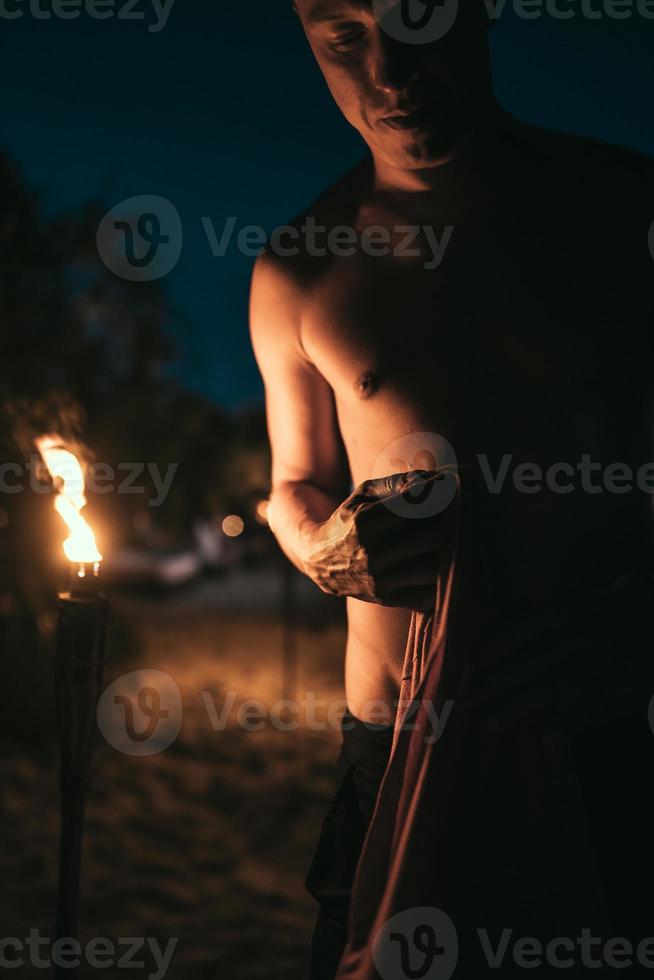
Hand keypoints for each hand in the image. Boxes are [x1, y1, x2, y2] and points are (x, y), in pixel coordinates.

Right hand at [299, 469, 458, 610]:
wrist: (320, 562)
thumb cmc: (350, 520)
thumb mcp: (363, 494)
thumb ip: (396, 482)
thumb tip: (431, 481)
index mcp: (365, 522)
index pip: (417, 506)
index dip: (440, 494)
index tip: (449, 488)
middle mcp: (371, 553)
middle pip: (433, 535)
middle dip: (451, 520)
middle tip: (459, 512)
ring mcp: (380, 580)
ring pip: (436, 567)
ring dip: (452, 550)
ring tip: (455, 538)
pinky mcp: (387, 599)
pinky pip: (429, 594)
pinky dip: (442, 580)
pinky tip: (442, 564)